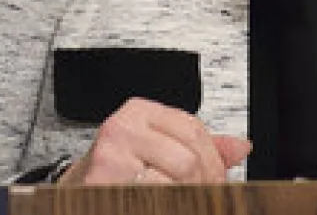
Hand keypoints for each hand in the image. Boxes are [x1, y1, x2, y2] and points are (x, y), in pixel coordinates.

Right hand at [59, 98, 250, 184]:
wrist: (75, 192)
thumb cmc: (118, 168)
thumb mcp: (157, 146)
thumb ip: (197, 145)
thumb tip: (240, 147)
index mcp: (139, 112)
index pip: (194, 130)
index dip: (214, 160)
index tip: (218, 178)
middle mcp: (122, 130)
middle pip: (187, 160)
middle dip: (204, 184)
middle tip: (206, 196)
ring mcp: (111, 159)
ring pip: (173, 184)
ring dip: (186, 199)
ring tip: (184, 201)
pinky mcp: (102, 185)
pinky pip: (152, 198)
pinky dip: (167, 204)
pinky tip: (165, 202)